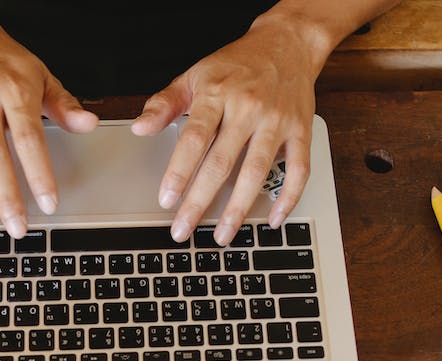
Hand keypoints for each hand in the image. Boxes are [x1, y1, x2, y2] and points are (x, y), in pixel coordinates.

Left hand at [131, 16, 329, 246]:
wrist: (287, 43)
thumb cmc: (236, 65)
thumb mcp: (195, 75)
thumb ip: (165, 103)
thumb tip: (139, 128)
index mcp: (217, 94)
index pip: (194, 139)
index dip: (179, 172)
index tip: (166, 200)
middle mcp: (249, 108)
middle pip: (221, 163)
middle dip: (200, 201)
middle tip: (183, 229)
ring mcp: (277, 121)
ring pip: (256, 172)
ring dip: (239, 208)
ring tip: (222, 235)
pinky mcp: (301, 130)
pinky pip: (297, 169)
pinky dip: (288, 197)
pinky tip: (274, 219)